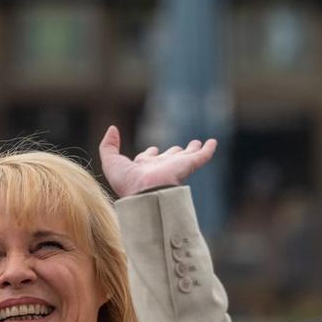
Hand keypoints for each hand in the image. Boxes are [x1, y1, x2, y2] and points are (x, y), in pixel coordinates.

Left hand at [99, 125, 216, 197]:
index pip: (149, 158)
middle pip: (169, 157)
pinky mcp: (188, 165)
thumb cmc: (126, 182)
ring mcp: (175, 166)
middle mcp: (160, 167)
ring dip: (191, 150)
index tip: (152, 150)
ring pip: (185, 156)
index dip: (150, 153)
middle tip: (179, 149)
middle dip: (174, 152)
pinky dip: (208, 150)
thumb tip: (113, 128)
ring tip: (197, 144)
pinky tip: (213, 143)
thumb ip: (108, 145)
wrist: (144, 193)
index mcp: (143, 167)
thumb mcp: (110, 161)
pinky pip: (201, 156)